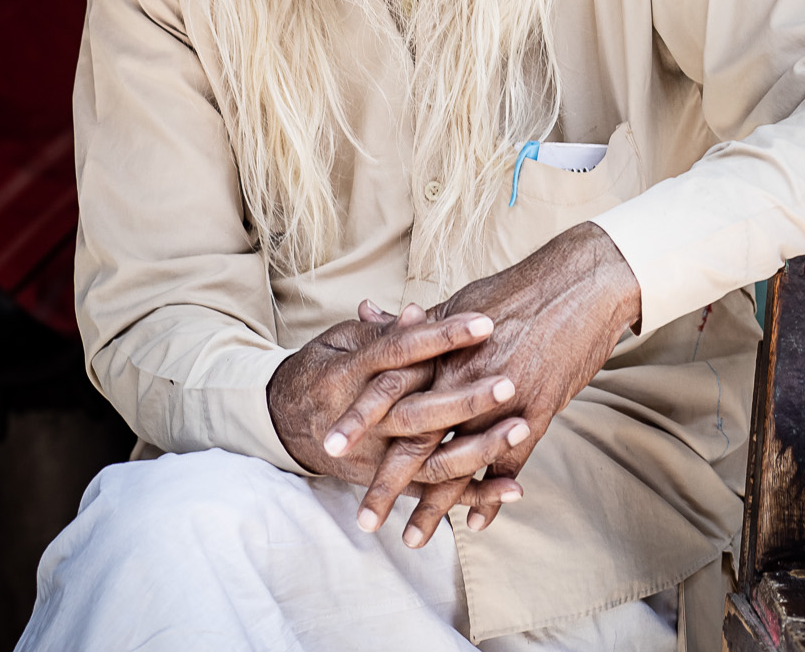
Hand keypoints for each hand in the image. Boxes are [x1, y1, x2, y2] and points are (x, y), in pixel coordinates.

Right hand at [267, 303, 529, 525]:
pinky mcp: (387, 481)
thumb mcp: (340, 342)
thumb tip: (416, 310)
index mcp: (350, 373)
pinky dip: (475, 494)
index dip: (441, 337)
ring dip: (479, 448)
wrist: (282, 423)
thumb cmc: (321, 370)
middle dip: (466, 399)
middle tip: (509, 382)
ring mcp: (374, 456)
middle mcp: (363, 421)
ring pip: (430, 459)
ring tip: (523, 429)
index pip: (400, 352)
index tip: (485, 322)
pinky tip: (514, 488)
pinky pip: (434, 492)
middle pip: (418, 411)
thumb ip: (380, 331)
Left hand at [343, 222, 641, 546]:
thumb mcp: (458, 302)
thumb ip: (415, 322)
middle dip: (388, 483)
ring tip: (411, 539)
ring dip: (434, 506)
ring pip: (459, 464)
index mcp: (440, 350)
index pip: (388, 391)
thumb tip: (372, 314)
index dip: (357, 419)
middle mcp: (464, 379)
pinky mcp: (537, 414)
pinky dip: (492, 496)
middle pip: (417, 440)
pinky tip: (475, 524)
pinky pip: (509, 465)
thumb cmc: (517, 290)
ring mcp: (501, 401)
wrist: (580, 285)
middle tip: (364, 520)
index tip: (328, 446)